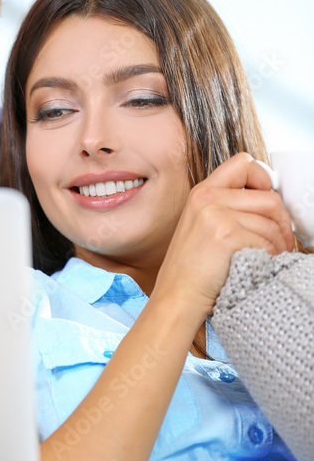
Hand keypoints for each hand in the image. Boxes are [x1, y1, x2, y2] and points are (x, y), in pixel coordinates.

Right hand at [152, 152, 293, 323]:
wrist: (177, 296)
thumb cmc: (193, 269)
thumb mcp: (202, 225)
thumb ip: (228, 206)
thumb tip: (271, 202)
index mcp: (202, 192)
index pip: (243, 164)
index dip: (264, 180)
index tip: (268, 204)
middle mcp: (207, 198)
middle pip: (269, 197)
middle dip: (283, 223)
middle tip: (282, 241)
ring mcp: (215, 215)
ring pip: (272, 223)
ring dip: (278, 245)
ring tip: (269, 258)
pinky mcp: (226, 235)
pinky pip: (267, 242)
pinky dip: (270, 257)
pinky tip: (258, 266)